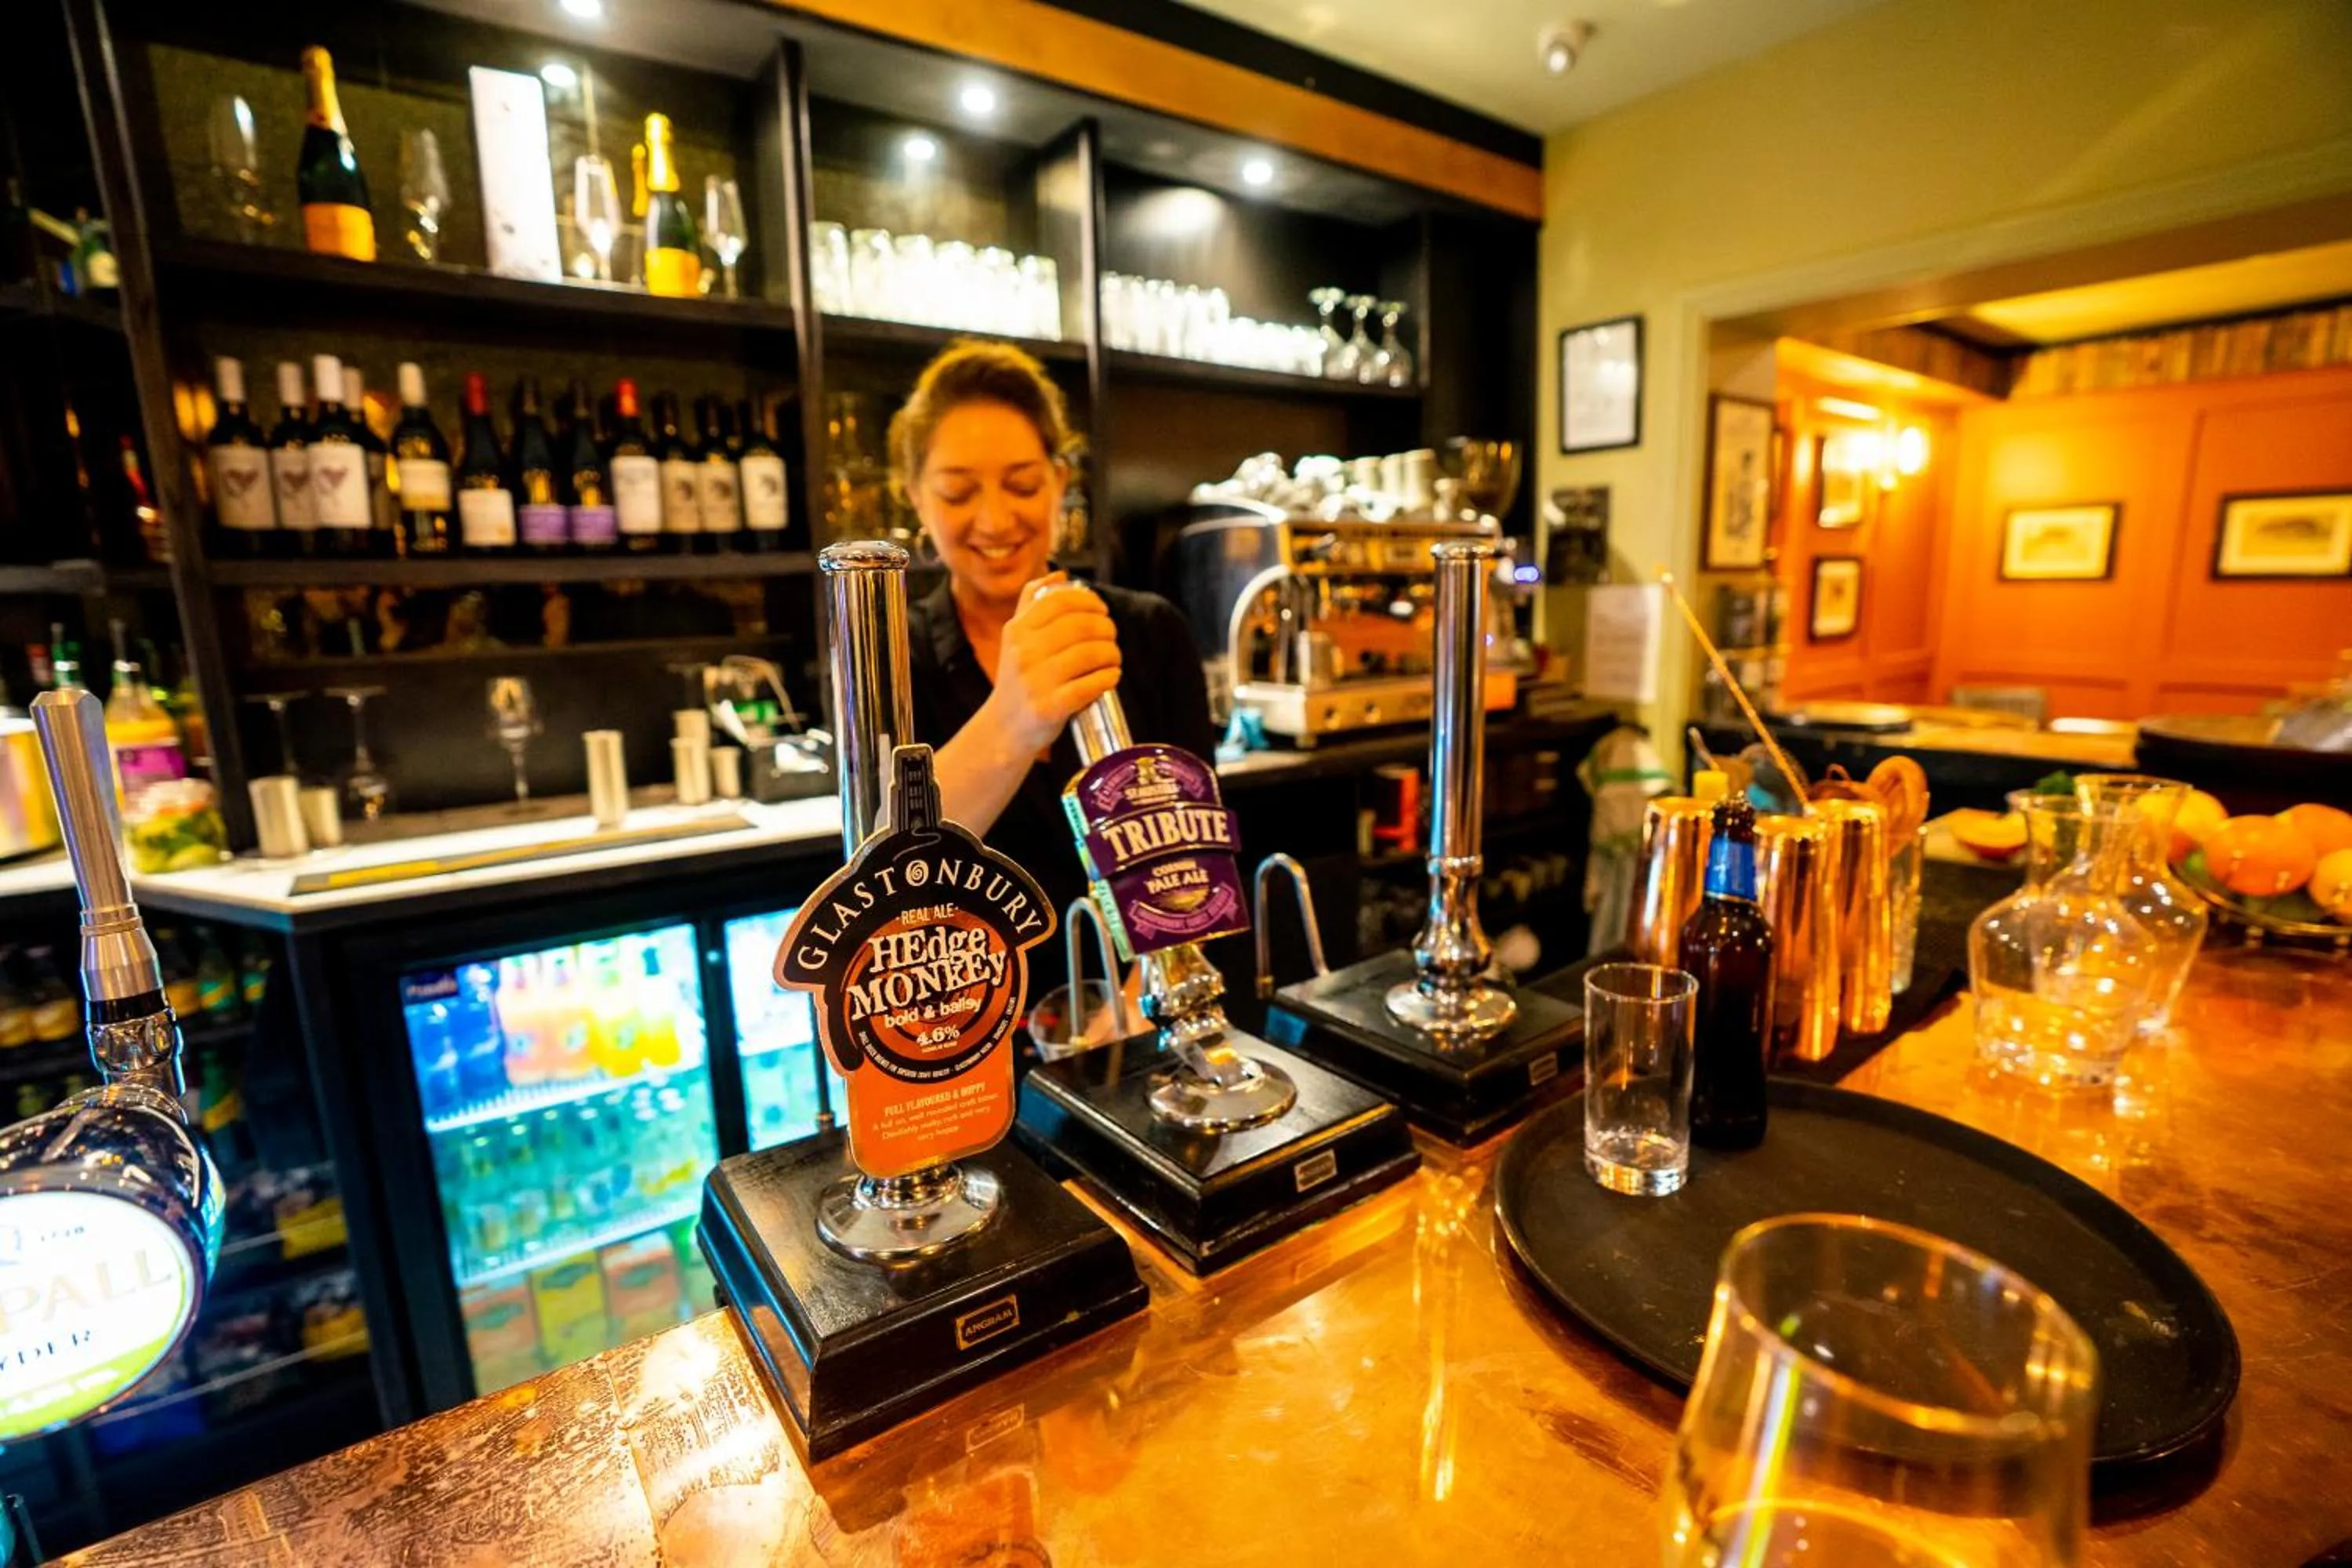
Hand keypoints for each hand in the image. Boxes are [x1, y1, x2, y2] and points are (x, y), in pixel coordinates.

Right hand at [983, 574, 1119, 754]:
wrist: (1004, 728)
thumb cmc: (1017, 679)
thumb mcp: (1015, 638)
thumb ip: (1032, 603)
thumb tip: (1060, 574)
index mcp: (1017, 630)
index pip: (1061, 601)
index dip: (1089, 601)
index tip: (1101, 611)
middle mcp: (1023, 653)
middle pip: (1082, 626)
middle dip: (1106, 629)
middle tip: (1111, 637)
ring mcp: (1036, 681)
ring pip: (1091, 654)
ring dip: (1111, 654)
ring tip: (1112, 658)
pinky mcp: (1050, 708)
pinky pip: (1092, 684)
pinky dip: (1109, 677)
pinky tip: (1110, 677)